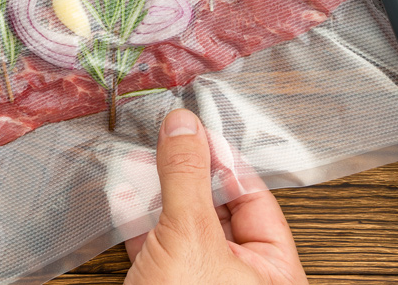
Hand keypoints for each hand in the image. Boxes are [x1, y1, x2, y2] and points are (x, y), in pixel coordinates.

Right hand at [124, 109, 307, 284]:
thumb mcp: (188, 234)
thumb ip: (186, 176)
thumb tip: (184, 127)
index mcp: (273, 271)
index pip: (255, 199)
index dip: (224, 161)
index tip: (197, 131)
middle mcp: (243, 276)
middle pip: (215, 208)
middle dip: (184, 173)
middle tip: (166, 142)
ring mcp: (203, 281)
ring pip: (183, 225)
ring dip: (156, 193)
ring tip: (139, 162)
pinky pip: (158, 245)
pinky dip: (140, 221)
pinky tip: (124, 196)